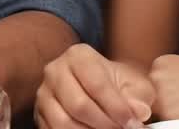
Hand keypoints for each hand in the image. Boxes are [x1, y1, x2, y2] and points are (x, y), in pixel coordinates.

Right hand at [35, 43, 153, 128]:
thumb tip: (139, 111)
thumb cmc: (115, 84)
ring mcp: (44, 93)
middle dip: (104, 124)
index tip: (133, 123)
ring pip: (63, 122)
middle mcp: (55, 70)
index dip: (117, 108)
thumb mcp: (133, 84)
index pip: (97, 85)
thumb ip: (138, 96)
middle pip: (79, 106)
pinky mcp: (39, 113)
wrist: (98, 88)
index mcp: (79, 56)